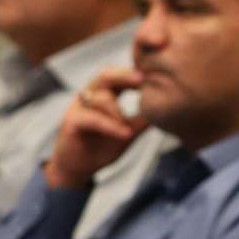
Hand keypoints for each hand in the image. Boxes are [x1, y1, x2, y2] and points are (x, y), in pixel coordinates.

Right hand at [45, 67, 145, 188]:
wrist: (77, 168)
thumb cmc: (101, 147)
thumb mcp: (127, 133)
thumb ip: (142, 121)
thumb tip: (166, 111)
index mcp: (105, 94)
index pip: (120, 75)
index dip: (135, 70)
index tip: (155, 69)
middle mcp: (90, 96)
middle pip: (106, 75)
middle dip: (125, 75)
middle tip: (142, 78)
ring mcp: (79, 107)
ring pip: (100, 98)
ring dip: (119, 112)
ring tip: (130, 130)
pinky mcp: (71, 122)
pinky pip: (92, 119)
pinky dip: (110, 126)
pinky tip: (125, 134)